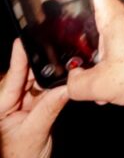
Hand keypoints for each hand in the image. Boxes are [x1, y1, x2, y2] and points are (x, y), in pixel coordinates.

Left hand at [0, 38, 67, 157]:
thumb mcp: (36, 133)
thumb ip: (50, 106)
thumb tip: (67, 85)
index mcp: (0, 106)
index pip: (11, 78)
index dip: (19, 58)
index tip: (24, 39)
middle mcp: (6, 101)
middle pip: (26, 75)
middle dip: (43, 68)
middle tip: (62, 59)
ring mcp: (18, 102)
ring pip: (36, 80)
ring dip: (49, 78)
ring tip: (65, 75)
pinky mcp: (29, 103)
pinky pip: (42, 88)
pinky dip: (52, 87)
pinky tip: (61, 85)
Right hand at [68, 0, 123, 106]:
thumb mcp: (99, 85)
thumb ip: (77, 84)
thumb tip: (71, 82)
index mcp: (114, 16)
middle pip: (101, 18)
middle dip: (89, 39)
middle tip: (81, 56)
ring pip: (115, 37)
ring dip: (105, 57)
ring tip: (102, 79)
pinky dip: (120, 62)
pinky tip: (119, 83)